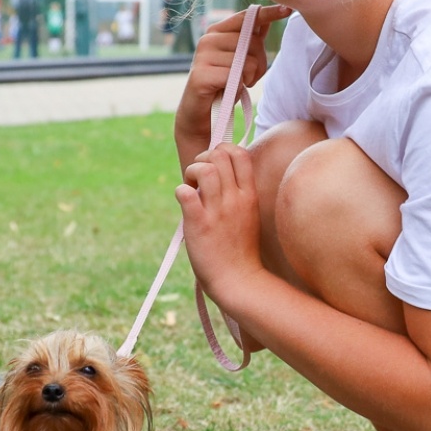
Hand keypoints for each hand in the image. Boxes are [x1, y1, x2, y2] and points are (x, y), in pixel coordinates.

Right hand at [175, 4, 290, 154]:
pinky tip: (227, 93)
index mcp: (216, 32)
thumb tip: (265, 20)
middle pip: (253, 42)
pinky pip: (236, 77)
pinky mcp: (201, 75)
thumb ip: (250, 40)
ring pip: (248, 62)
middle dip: (260, 64)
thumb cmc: (223, 86)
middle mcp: (207, 39)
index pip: (246, 18)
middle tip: (248, 79)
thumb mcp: (240, 60)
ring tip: (235, 86)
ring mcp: (202, 56)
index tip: (287, 10)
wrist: (201, 115)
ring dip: (249, 79)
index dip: (268, 13)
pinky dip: (238, 89)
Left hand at [177, 143, 263, 304]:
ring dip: (191, 172)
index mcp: (249, 195)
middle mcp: (235, 199)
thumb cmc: (241, 250)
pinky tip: (184, 203)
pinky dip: (180, 191)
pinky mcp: (199, 224)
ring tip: (191, 188)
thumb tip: (218, 176)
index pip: (240, 153)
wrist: (239, 280)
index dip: (222, 150)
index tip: (214, 166)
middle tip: (197, 178)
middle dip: (203, 159)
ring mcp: (218, 211)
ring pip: (204, 169)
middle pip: (219, 155)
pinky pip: (185, 193)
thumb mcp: (249, 215)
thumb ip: (238, 194)